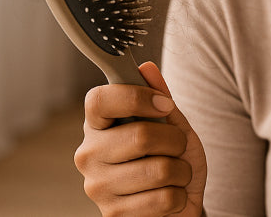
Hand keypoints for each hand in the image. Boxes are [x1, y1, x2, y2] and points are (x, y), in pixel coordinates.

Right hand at [75, 62, 207, 216]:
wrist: (176, 205)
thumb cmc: (170, 159)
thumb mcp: (171, 124)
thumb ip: (160, 97)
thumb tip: (146, 68)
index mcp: (97, 125)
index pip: (100, 100)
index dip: (137, 97)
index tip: (164, 105)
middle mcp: (88, 155)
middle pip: (141, 136)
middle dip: (175, 141)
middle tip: (176, 147)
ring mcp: (97, 187)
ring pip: (160, 170)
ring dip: (182, 171)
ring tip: (174, 174)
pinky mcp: (112, 215)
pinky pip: (164, 198)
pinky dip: (179, 195)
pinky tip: (168, 196)